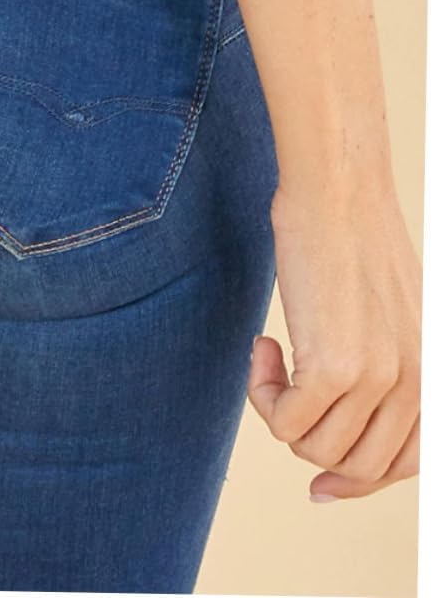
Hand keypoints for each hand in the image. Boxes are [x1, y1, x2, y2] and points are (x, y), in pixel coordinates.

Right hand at [247, 176, 421, 500]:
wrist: (338, 195)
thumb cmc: (354, 240)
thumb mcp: (390, 314)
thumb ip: (384, 365)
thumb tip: (338, 411)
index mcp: (435, 377)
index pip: (403, 464)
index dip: (355, 481)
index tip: (317, 486)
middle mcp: (417, 387)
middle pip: (354, 466)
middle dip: (308, 442)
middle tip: (280, 393)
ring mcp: (378, 380)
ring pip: (313, 448)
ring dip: (279, 411)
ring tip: (274, 359)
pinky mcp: (334, 368)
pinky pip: (283, 421)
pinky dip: (261, 393)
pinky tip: (264, 346)